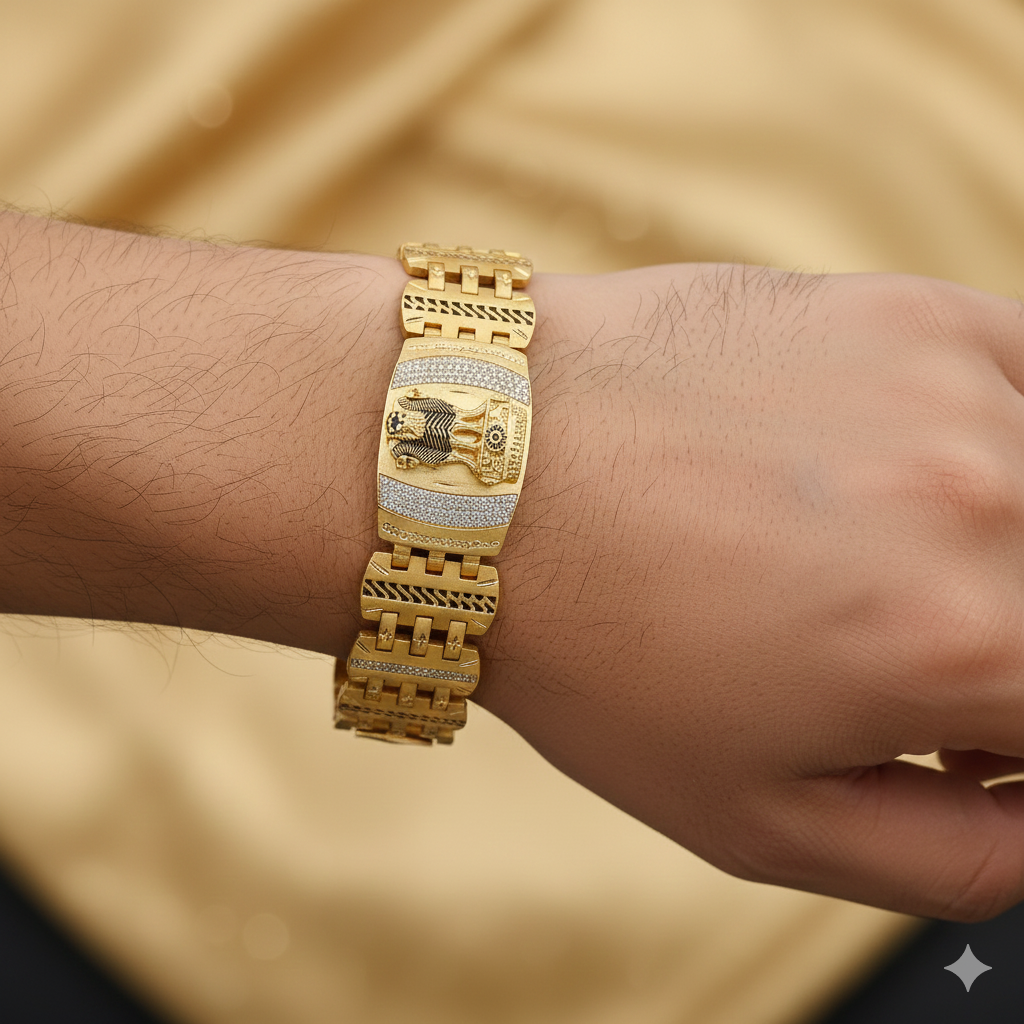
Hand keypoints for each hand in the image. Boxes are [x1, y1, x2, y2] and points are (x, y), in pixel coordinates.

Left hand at [483, 264, 1023, 920]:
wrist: (486, 478)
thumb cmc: (595, 650)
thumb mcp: (758, 818)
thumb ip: (949, 857)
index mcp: (966, 645)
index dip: (1018, 745)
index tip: (966, 744)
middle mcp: (992, 500)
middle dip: (1011, 655)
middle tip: (923, 667)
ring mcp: (953, 386)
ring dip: (1006, 558)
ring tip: (896, 576)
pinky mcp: (906, 311)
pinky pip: (1022, 385)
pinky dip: (998, 452)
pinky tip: (907, 480)